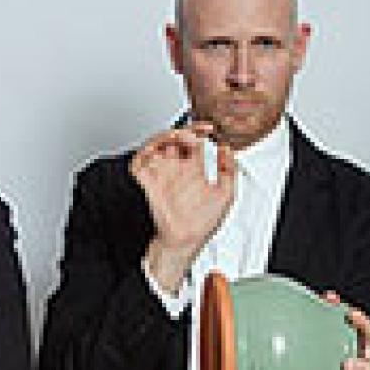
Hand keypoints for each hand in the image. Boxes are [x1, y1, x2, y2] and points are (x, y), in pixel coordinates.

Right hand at [131, 121, 235, 293]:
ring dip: (164, 137)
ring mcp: (163, 173)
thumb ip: (230, 170)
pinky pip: (139, 163)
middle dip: (183, 131)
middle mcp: (178, 168)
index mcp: (195, 168)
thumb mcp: (226, 194)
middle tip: (192, 133)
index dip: (200, 130)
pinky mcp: (148, 182)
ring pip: (157, 145)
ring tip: (176, 137)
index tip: (209, 128)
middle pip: (175, 138)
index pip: (195, 141)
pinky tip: (157, 151)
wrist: (185, 240)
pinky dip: (144, 154)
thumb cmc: (203, 222)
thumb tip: (227, 150)